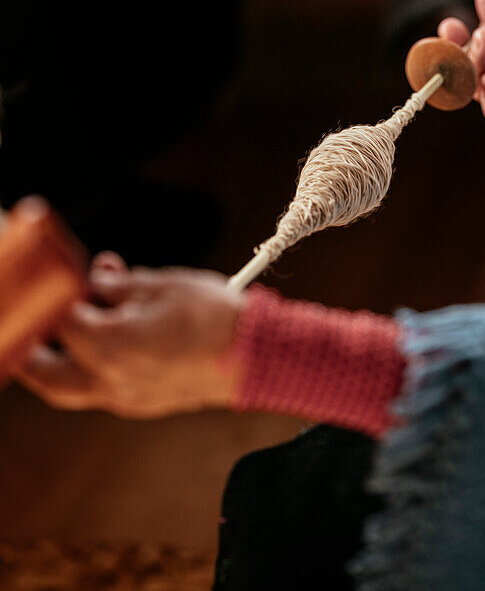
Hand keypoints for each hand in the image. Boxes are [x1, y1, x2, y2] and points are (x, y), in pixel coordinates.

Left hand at [13, 253, 243, 418]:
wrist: (254, 356)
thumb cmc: (214, 317)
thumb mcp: (162, 284)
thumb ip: (119, 284)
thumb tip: (96, 280)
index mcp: (108, 346)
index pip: (61, 320)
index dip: (62, 293)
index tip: (70, 278)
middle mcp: (107, 380)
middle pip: (44, 373)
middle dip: (32, 348)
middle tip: (34, 323)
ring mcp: (124, 398)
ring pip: (68, 388)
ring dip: (60, 360)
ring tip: (70, 331)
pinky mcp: (142, 404)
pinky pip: (100, 390)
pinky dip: (93, 367)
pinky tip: (113, 340)